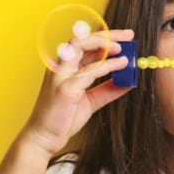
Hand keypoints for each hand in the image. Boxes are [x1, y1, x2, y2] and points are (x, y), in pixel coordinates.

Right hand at [21, 29, 134, 157]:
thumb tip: (128, 81)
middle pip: (82, 39)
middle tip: (129, 35)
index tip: (125, 37)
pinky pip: (89, 71)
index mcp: (65, 68)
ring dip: (105, 44)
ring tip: (124, 49)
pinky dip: (108, 65)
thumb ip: (107, 90)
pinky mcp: (66, 89)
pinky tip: (121, 65)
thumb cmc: (63, 119)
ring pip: (81, 47)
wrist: (44, 138)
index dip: (105, 37)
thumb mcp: (91, 101)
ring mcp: (60, 76)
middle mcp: (60, 67)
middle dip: (107, 34)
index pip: (84, 44)